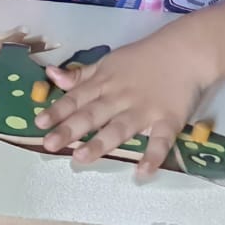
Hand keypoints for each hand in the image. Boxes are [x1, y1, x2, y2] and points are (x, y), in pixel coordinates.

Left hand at [34, 34, 214, 175]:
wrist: (186, 51)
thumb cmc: (143, 58)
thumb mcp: (108, 62)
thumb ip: (81, 75)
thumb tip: (52, 77)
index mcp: (104, 83)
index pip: (76, 98)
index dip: (57, 111)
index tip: (38, 124)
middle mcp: (120, 97)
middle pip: (92, 114)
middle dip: (70, 129)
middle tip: (49, 145)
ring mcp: (144, 110)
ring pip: (119, 128)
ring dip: (100, 143)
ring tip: (81, 158)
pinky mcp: (168, 120)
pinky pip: (160, 141)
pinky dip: (153, 156)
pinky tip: (142, 173)